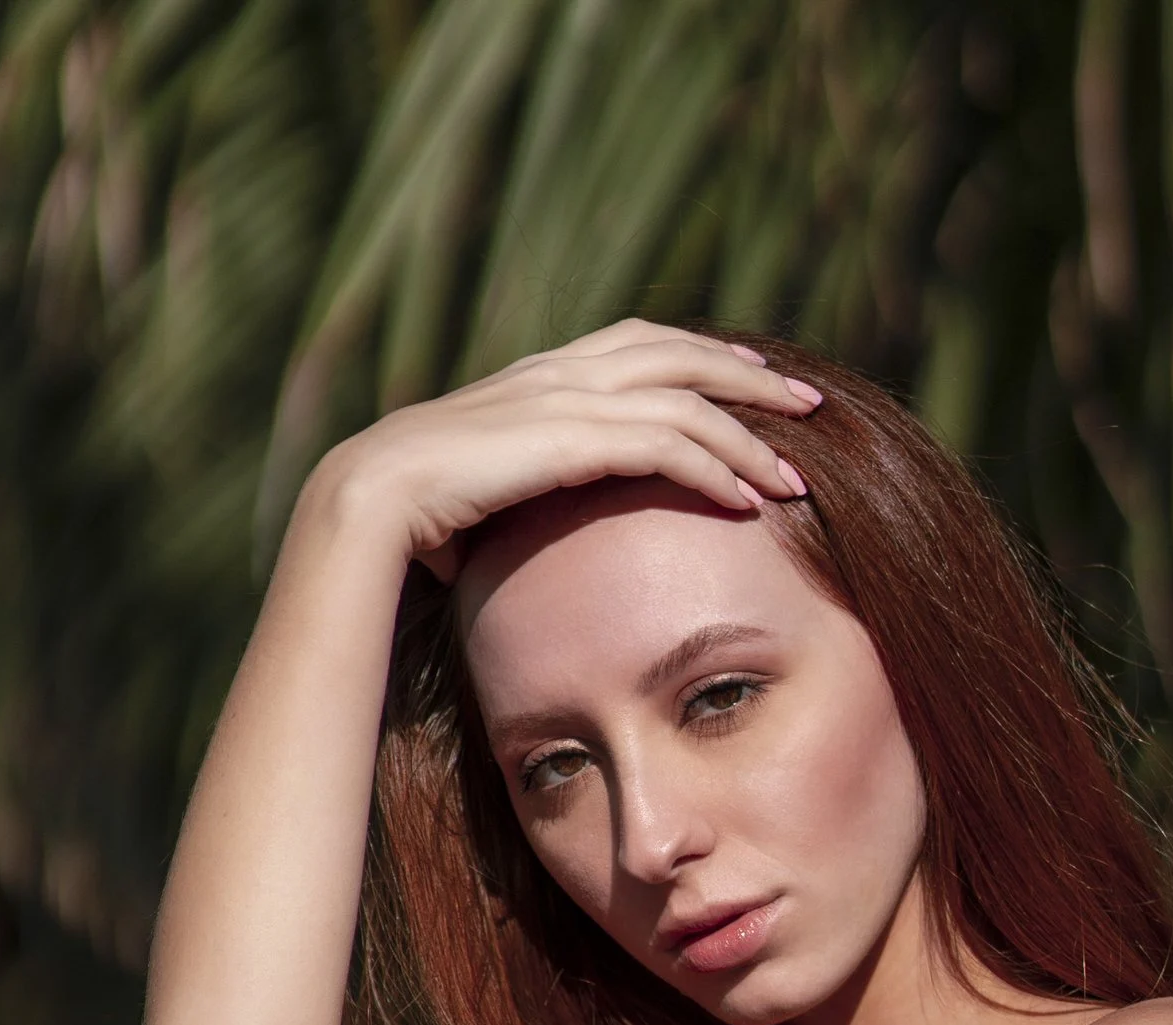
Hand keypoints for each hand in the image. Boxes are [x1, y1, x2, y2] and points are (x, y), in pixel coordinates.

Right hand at [311, 319, 819, 580]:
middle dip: (749, 375)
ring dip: (749, 431)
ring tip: (797, 466)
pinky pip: (665, 445)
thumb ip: (523, 491)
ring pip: (685, 397)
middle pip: (679, 352)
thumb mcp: (482, 494)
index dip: (702, 359)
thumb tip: (532, 530)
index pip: (641, 346)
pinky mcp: (570, 439)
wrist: (365, 506)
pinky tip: (748, 498)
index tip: (750, 383)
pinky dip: (715, 467)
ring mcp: (565, 400)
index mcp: (539, 377)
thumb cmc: (409, 520)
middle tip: (807, 401)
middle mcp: (558, 373)